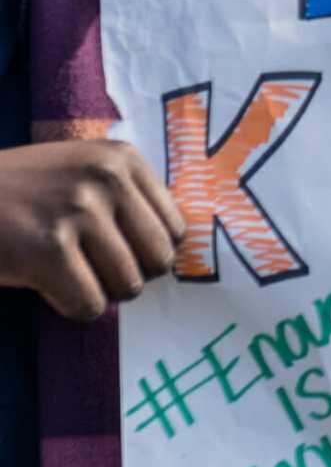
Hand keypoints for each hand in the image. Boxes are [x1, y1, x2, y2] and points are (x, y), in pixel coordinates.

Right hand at [0, 140, 183, 321]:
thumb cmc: (18, 196)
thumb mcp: (81, 176)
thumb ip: (128, 201)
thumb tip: (176, 254)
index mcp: (122, 159)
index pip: (176, 230)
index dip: (145, 253)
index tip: (111, 252)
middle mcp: (107, 178)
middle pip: (158, 261)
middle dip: (126, 277)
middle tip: (87, 269)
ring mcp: (78, 211)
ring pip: (128, 287)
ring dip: (97, 292)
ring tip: (64, 272)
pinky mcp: (48, 249)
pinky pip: (90, 305)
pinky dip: (70, 307)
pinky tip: (45, 285)